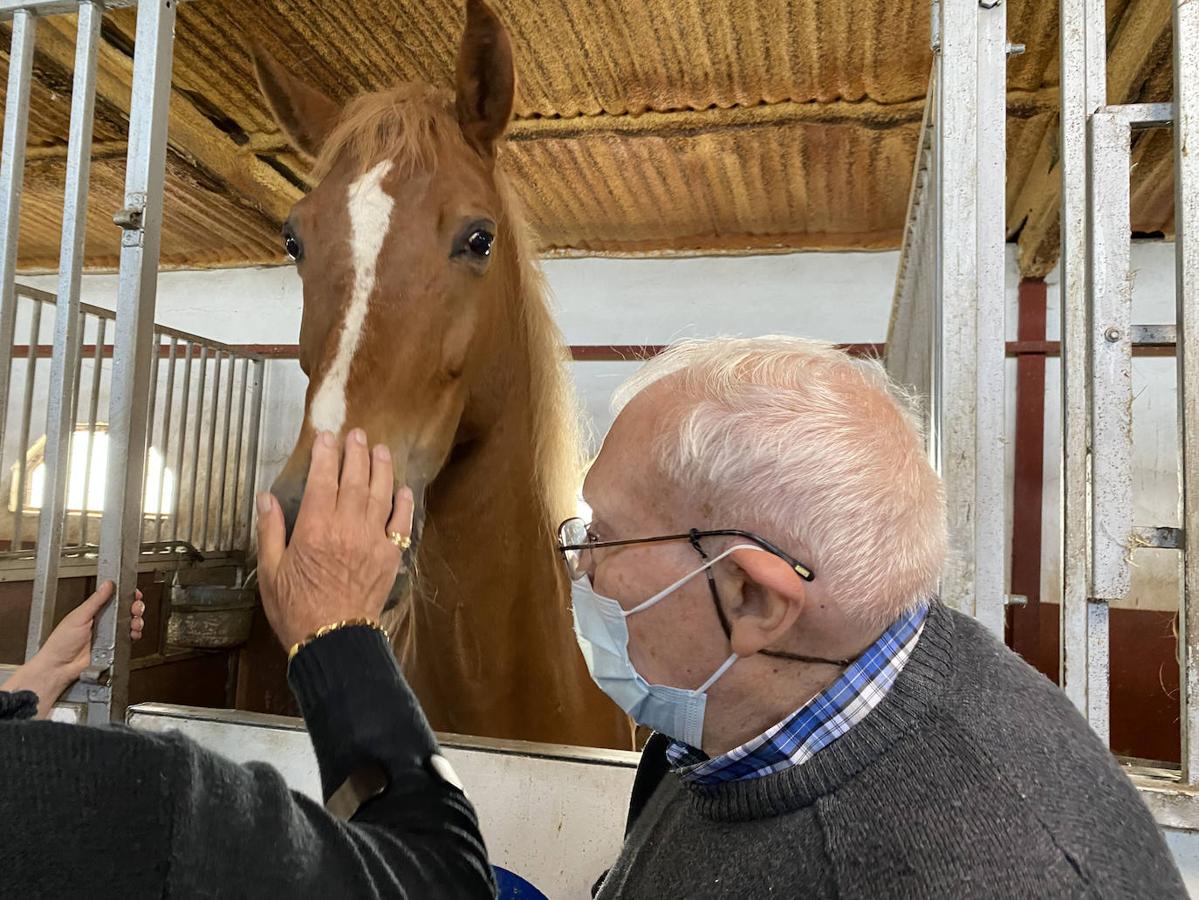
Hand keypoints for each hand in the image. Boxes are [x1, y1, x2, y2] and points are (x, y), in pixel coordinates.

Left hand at [9, 580, 145, 717]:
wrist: (60, 668)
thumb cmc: (60, 644)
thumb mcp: (78, 617)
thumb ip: (95, 600)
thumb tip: (107, 585)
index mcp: (93, 612)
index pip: (114, 598)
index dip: (125, 595)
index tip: (133, 593)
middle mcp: (103, 623)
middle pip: (126, 610)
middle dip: (135, 607)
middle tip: (135, 607)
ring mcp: (109, 636)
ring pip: (130, 624)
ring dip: (136, 621)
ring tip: (134, 622)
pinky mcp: (114, 648)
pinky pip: (129, 639)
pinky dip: (134, 636)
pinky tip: (132, 633)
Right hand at [256, 428, 413, 649]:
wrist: (334, 639)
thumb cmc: (296, 608)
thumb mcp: (270, 571)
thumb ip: (270, 531)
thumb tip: (265, 498)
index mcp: (315, 528)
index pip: (323, 479)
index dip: (326, 454)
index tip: (328, 436)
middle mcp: (347, 527)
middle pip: (355, 479)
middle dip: (356, 453)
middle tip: (358, 434)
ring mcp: (373, 539)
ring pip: (380, 494)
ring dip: (381, 468)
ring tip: (380, 450)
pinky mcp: (390, 555)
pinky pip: (401, 523)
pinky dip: (403, 503)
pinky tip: (402, 489)